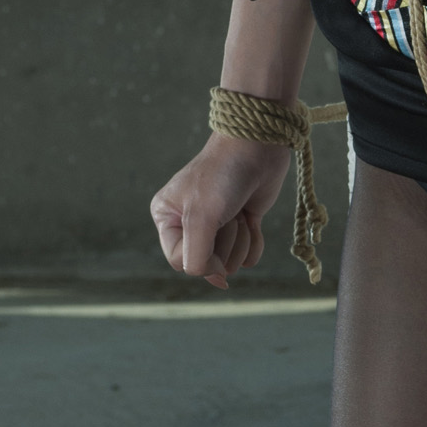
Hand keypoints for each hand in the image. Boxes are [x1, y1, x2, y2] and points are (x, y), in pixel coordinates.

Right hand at [150, 132, 293, 289]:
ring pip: (231, 262)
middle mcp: (189, 224)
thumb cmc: (223, 176)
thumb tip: (216, 280)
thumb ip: (197, 254)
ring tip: (239, 211)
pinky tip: (252, 220)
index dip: (202, 260)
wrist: (258, 147)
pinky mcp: (242, 224)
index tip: (214, 242)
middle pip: (208, 263)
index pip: (180, 261)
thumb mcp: (202, 216)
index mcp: (168, 218)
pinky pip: (248, 256)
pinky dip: (254, 242)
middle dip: (225, 243)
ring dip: (241, 239)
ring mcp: (217, 225)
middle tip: (228, 213)